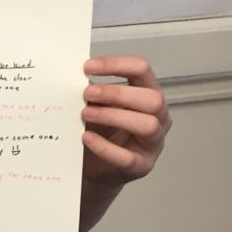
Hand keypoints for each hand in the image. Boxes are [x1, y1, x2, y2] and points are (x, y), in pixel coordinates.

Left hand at [81, 55, 171, 185]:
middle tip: (87, 93)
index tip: (88, 67)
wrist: (93, 167)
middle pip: (152, 98)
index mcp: (148, 94)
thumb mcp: (98, 105)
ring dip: (113, 116)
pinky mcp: (141, 166)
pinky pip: (127, 158)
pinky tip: (86, 138)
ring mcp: (153, 143)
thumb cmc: (100, 131)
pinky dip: (104, 147)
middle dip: (117, 93)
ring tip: (86, 114)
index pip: (142, 69)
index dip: (116, 64)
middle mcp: (158, 117)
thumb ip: (93, 91)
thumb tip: (73, 77)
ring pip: (147, 125)